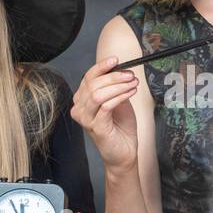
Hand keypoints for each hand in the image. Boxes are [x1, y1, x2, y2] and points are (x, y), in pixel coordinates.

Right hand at [72, 56, 139, 173]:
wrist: (124, 152)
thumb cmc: (120, 127)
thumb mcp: (118, 101)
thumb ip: (115, 87)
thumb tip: (120, 70)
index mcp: (82, 100)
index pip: (88, 78)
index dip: (101, 67)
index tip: (115, 60)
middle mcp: (80, 109)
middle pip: (93, 84)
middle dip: (114, 77)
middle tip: (130, 75)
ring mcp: (86, 119)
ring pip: (98, 94)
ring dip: (118, 86)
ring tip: (132, 84)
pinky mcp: (96, 127)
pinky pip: (106, 106)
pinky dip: (120, 96)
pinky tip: (130, 93)